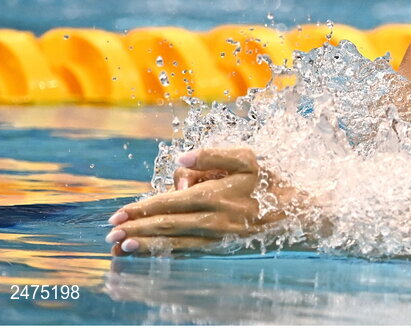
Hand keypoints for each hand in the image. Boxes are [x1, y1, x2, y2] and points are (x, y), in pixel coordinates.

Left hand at [105, 147, 285, 255]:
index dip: (144, 207)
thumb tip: (181, 161)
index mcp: (219, 193)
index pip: (172, 202)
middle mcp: (217, 219)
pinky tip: (152, 255)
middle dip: (137, 229)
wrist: (299, 211)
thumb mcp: (247, 158)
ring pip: (177, 242)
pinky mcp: (224, 248)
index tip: (119, 213)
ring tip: (123, 248)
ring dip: (147, 245)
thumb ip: (213, 155)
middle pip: (169, 225)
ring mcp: (220, 237)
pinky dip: (168, 255)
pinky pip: (191, 253)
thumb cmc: (270, 179)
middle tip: (111, 234)